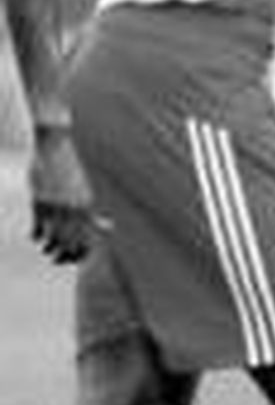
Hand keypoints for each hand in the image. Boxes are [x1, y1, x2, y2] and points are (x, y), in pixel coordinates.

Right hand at [28, 125, 92, 263]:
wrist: (54, 145)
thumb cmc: (68, 169)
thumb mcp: (84, 190)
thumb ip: (92, 210)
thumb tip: (108, 225)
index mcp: (88, 204)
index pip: (89, 238)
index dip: (82, 253)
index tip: (74, 259)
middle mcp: (75, 208)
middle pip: (72, 243)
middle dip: (64, 255)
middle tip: (56, 259)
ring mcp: (57, 205)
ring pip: (55, 239)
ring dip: (49, 248)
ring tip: (46, 249)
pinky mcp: (40, 202)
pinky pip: (39, 228)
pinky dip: (37, 236)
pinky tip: (35, 236)